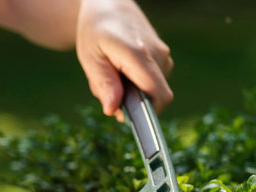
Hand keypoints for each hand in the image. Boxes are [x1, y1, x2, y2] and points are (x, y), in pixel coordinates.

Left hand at [76, 0, 173, 120]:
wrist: (109, 6)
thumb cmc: (95, 31)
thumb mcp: (91, 58)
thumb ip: (104, 84)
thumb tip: (113, 110)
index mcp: (138, 54)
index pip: (159, 95)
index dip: (148, 113)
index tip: (127, 115)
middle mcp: (157, 54)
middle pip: (156, 97)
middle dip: (134, 103)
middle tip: (110, 90)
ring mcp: (163, 54)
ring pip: (154, 90)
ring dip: (134, 92)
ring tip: (114, 75)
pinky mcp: (164, 56)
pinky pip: (154, 81)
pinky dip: (138, 84)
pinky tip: (123, 71)